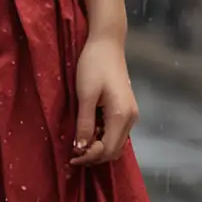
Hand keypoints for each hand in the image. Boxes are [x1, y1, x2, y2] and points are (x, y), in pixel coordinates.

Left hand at [69, 33, 137, 165]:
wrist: (107, 43)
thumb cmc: (93, 65)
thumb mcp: (85, 95)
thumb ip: (84, 122)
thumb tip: (81, 147)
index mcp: (121, 116)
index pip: (107, 150)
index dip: (89, 157)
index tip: (71, 156)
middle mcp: (131, 118)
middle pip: (114, 150)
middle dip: (94, 156)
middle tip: (73, 153)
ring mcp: (131, 114)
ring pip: (116, 143)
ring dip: (98, 148)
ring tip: (79, 143)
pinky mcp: (126, 109)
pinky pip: (116, 132)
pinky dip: (103, 138)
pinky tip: (88, 131)